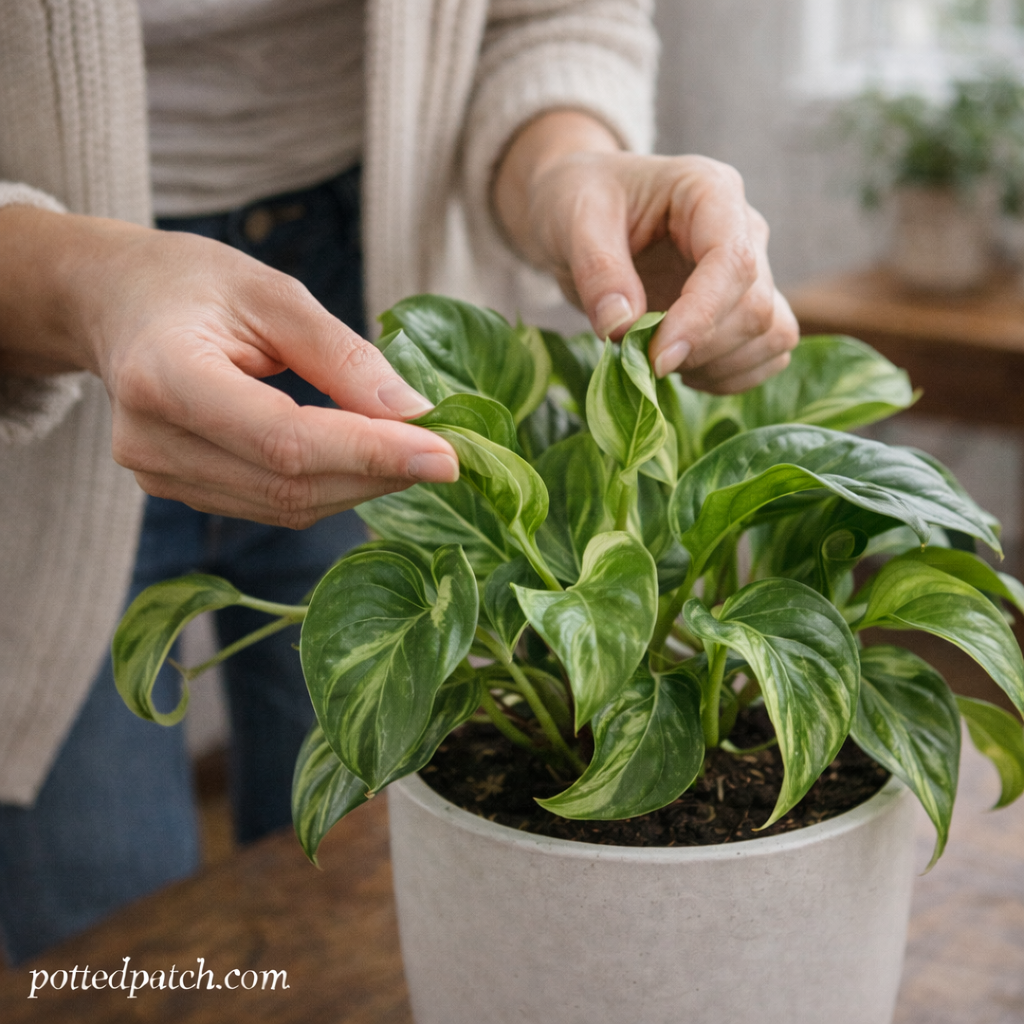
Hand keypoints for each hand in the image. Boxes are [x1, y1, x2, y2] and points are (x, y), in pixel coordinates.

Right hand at [0, 207, 457, 526]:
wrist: (115, 303)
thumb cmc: (193, 283)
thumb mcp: (273, 292)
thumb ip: (343, 356)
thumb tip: (416, 414)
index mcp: (165, 376)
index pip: (286, 440)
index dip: (371, 454)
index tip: (446, 455)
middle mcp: (152, 441)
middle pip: (291, 485)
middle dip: (379, 474)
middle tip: (445, 453)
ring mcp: (159, 475)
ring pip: (287, 507)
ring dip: (361, 486)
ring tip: (410, 453)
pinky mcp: (178, 491)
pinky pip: (272, 506)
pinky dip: (330, 488)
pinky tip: (363, 461)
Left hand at [494, 112, 798, 392]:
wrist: (585, 213)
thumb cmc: (580, 200)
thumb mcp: (574, 221)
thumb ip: (597, 269)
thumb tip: (623, 326)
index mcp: (710, 191)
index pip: (733, 262)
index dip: (700, 319)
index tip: (657, 360)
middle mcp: (744, 229)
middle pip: (755, 307)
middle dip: (700, 350)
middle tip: (640, 360)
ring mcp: (751, 270)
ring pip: (771, 334)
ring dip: (719, 368)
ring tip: (659, 363)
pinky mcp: (745, 306)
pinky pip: (767, 353)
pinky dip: (730, 376)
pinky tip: (682, 370)